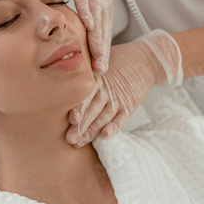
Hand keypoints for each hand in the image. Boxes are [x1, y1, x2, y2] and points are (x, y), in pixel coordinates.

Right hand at [58, 0, 112, 73]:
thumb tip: (78, 44)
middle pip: (103, 29)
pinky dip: (85, 10)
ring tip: (96, 52)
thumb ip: (83, 23)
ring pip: (96, 16)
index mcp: (103, 9)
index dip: (103, 52)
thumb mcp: (85, 4)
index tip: (101, 70)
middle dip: (102, 50)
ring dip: (96, 35)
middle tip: (100, 68)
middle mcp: (101, 2)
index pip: (105, 34)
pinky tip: (86, 23)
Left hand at [65, 30, 181, 146]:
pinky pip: (121, 118)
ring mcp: (119, 98)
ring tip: (78, 142)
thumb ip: (83, 72)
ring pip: (104, 117)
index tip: (71, 119)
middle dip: (80, 125)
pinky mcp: (129, 105)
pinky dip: (114, 127)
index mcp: (97, 78)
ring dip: (92, 131)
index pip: (87, 94)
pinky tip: (105, 135)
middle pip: (93, 109)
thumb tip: (58, 79)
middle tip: (69, 138)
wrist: (145, 60)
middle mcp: (108, 89)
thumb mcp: (99, 61)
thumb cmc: (117, 60)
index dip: (80, 107)